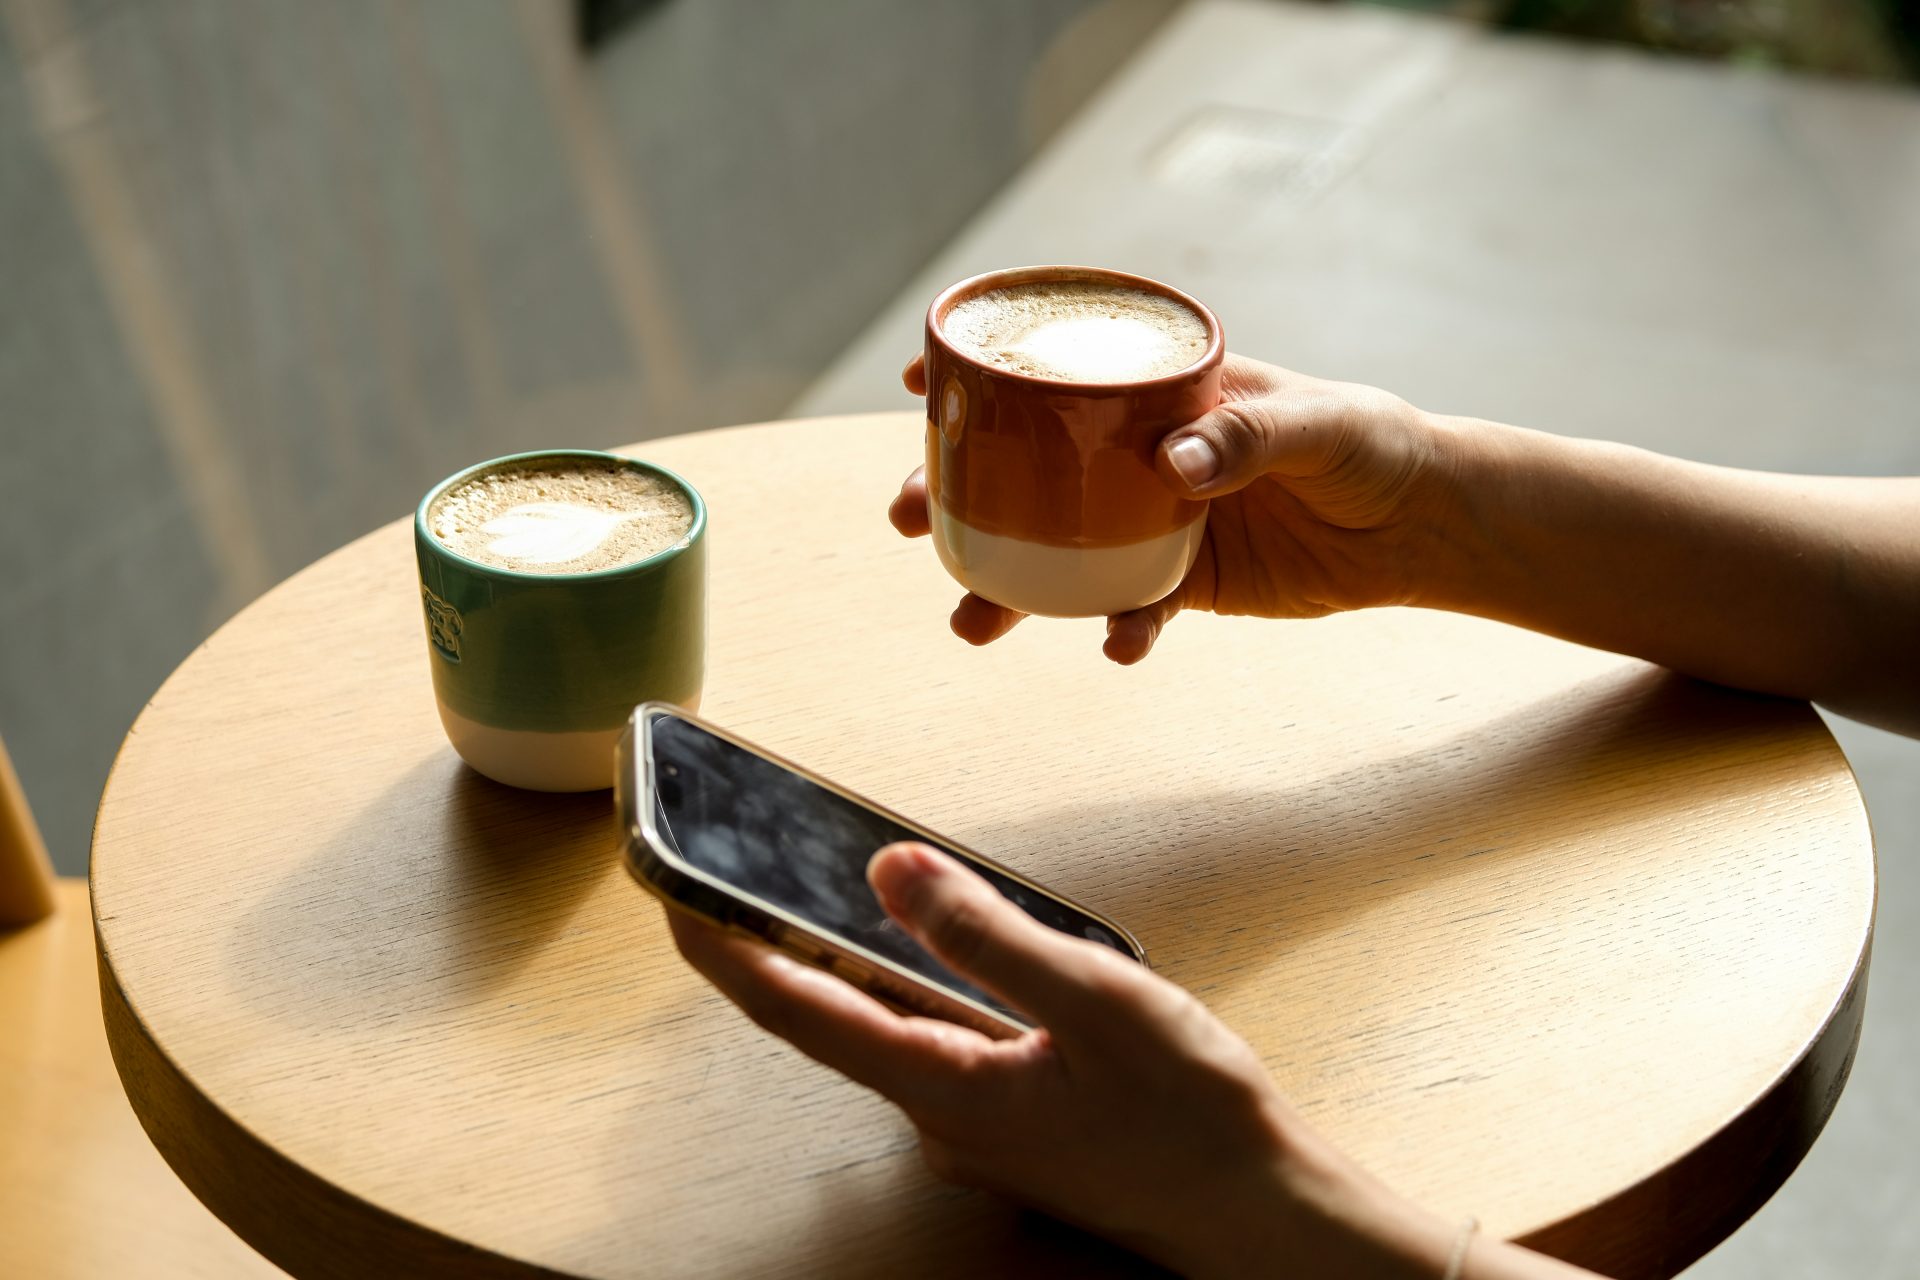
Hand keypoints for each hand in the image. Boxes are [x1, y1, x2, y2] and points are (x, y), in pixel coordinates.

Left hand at [667, 844, 1460, 1278]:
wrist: (1257, 1211)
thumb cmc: (1190, 1117)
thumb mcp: (1095, 1002)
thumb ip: (988, 936)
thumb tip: (890, 869)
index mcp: (941, 1088)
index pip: (795, 1007)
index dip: (721, 946)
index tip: (666, 888)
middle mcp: (937, 1114)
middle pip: (827, 1012)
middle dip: (772, 939)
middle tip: (739, 858)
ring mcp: (971, 1123)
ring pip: (887, 1024)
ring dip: (850, 957)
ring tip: (834, 878)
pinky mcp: (1008, 1119)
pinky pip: (936, 1039)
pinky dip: (918, 984)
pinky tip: (950, 944)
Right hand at [894, 354, 1448, 662]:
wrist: (1417, 527)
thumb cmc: (1370, 443)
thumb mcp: (1319, 424)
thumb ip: (1249, 436)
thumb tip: (1172, 465)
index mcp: (1158, 389)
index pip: (1056, 365)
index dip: (983, 367)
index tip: (920, 380)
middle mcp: (1137, 452)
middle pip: (1023, 465)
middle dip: (953, 489)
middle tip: (903, 515)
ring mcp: (1150, 519)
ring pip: (1054, 548)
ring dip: (1005, 583)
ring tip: (970, 621)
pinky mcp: (1182, 581)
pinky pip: (1128, 606)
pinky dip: (1118, 629)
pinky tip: (1119, 646)